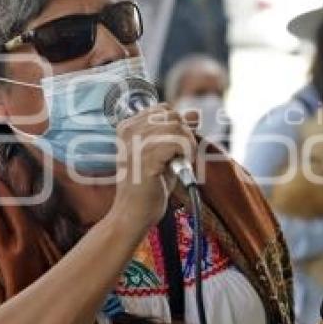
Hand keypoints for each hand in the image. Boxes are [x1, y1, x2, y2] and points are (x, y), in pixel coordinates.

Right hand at [111, 104, 195, 230]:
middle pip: (172, 115)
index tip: (178, 146)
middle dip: (185, 134)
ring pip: (177, 126)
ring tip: (181, 162)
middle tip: (182, 156)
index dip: (179, 125)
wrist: (132, 214)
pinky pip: (177, 142)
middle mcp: (128, 132)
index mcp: (127, 127)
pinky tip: (180, 167)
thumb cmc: (147, 186)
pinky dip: (186, 153)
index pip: (164, 108)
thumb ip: (177, 132)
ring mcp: (135, 145)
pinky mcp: (145, 159)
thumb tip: (195, 112)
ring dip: (188, 145)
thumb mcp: (163, 153)